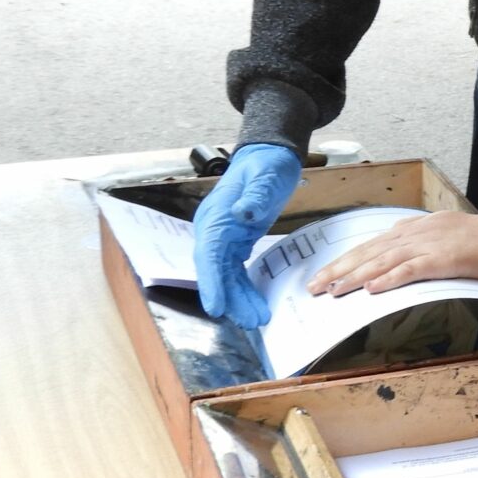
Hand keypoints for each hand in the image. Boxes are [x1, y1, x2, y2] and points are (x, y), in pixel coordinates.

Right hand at [191, 143, 302, 327]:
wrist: (268, 157)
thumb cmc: (266, 165)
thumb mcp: (266, 177)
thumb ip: (256, 195)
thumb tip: (243, 212)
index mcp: (216, 216)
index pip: (209, 254)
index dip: (212, 282)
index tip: (216, 307)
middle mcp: (214, 229)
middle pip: (216, 271)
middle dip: (229, 298)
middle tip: (249, 321)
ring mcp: (223, 237)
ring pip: (225, 275)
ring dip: (238, 299)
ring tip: (256, 319)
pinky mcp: (235, 242)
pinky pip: (235, 271)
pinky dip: (244, 288)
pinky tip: (254, 305)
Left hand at [310, 208, 477, 294]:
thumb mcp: (441, 231)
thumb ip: (418, 237)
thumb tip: (397, 242)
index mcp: (411, 229)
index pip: (369, 246)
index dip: (344, 261)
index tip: (324, 274)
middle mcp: (413, 234)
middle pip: (367, 253)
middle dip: (338, 270)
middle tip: (314, 286)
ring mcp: (426, 246)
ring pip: (381, 262)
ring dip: (354, 276)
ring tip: (332, 290)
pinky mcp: (441, 259)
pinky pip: (409, 270)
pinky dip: (388, 279)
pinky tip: (371, 289)